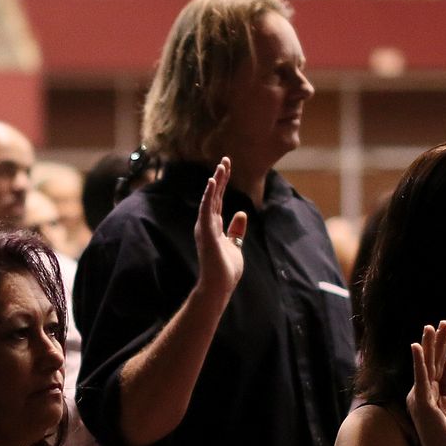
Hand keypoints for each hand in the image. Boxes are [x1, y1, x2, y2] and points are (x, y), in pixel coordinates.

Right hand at [193, 157, 247, 301]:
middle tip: (225, 159)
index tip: (227, 166)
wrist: (220, 286)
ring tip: (221, 166)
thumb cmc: (225, 269)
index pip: (217, 199)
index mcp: (213, 225)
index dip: (222, 182)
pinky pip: (206, 209)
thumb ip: (236, 230)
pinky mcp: (206, 232)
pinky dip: (208, 195)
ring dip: (215, 182)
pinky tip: (212, 182)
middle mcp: (206, 223)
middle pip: (213, 195)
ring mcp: (205, 227)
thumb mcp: (235, 245)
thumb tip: (241, 213)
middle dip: (220, 177)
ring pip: (210, 199)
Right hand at [407, 322, 445, 445]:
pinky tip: (417, 346)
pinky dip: (419, 361)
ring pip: (426, 366)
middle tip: (440, 321)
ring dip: (428, 345)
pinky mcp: (422, 402)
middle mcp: (421, 391)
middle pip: (431, 361)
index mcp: (429, 392)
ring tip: (429, 327)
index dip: (442, 347)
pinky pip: (421, 378)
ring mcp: (420, 396)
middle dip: (436, 341)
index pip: (437, 365)